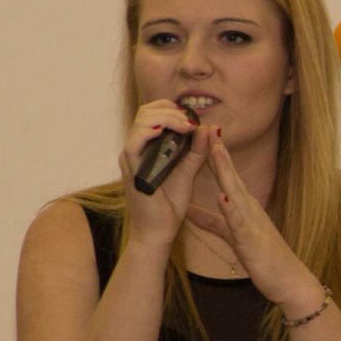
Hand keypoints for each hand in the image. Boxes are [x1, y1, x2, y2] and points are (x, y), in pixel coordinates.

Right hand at [119, 100, 210, 246]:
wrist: (159, 231)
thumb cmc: (170, 203)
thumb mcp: (189, 170)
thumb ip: (198, 150)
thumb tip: (210, 127)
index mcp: (147, 146)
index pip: (154, 113)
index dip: (173, 109)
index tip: (194, 117)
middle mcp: (136, 149)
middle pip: (146, 112)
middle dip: (171, 110)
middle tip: (192, 121)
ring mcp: (131, 158)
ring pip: (140, 123)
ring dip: (166, 118)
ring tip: (186, 126)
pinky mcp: (130, 170)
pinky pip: (133, 143)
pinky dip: (148, 132)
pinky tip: (163, 131)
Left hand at [185, 137, 320, 308]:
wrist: (287, 279)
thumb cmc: (262, 257)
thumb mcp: (231, 235)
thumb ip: (210, 221)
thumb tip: (186, 210)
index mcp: (243, 206)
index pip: (227, 175)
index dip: (215, 155)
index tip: (202, 134)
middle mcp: (249, 208)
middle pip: (231, 176)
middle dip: (219, 152)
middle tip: (208, 127)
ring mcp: (252, 222)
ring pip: (235, 192)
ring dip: (225, 172)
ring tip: (214, 151)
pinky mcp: (251, 240)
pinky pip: (239, 223)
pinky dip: (231, 209)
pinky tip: (223, 197)